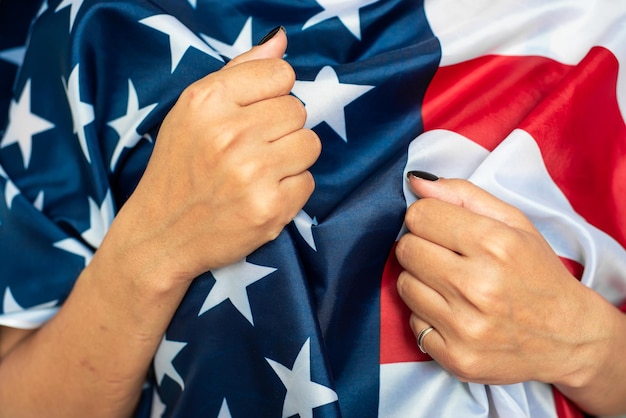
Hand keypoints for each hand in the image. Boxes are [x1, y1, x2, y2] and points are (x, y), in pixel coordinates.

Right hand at [105, 29, 320, 281]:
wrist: (161, 235)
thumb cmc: (179, 169)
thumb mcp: (193, 111)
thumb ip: (239, 71)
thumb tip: (281, 41)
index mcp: (207, 100)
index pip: (281, 74)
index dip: (273, 96)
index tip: (254, 116)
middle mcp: (229, 133)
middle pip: (298, 110)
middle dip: (281, 129)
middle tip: (253, 151)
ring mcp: (251, 173)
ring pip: (310, 144)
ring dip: (291, 159)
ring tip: (259, 173)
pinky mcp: (269, 208)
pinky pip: (308, 182)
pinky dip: (291, 190)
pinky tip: (262, 196)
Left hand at [395, 174, 611, 386]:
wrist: (567, 337)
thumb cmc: (537, 273)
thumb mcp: (514, 223)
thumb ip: (464, 195)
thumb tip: (416, 181)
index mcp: (495, 244)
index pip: (419, 216)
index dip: (426, 218)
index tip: (439, 227)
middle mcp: (478, 286)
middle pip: (406, 249)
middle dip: (420, 246)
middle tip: (445, 256)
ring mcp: (466, 326)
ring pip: (404, 285)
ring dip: (421, 280)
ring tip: (451, 285)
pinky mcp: (456, 357)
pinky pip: (413, 322)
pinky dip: (427, 315)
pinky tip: (454, 313)